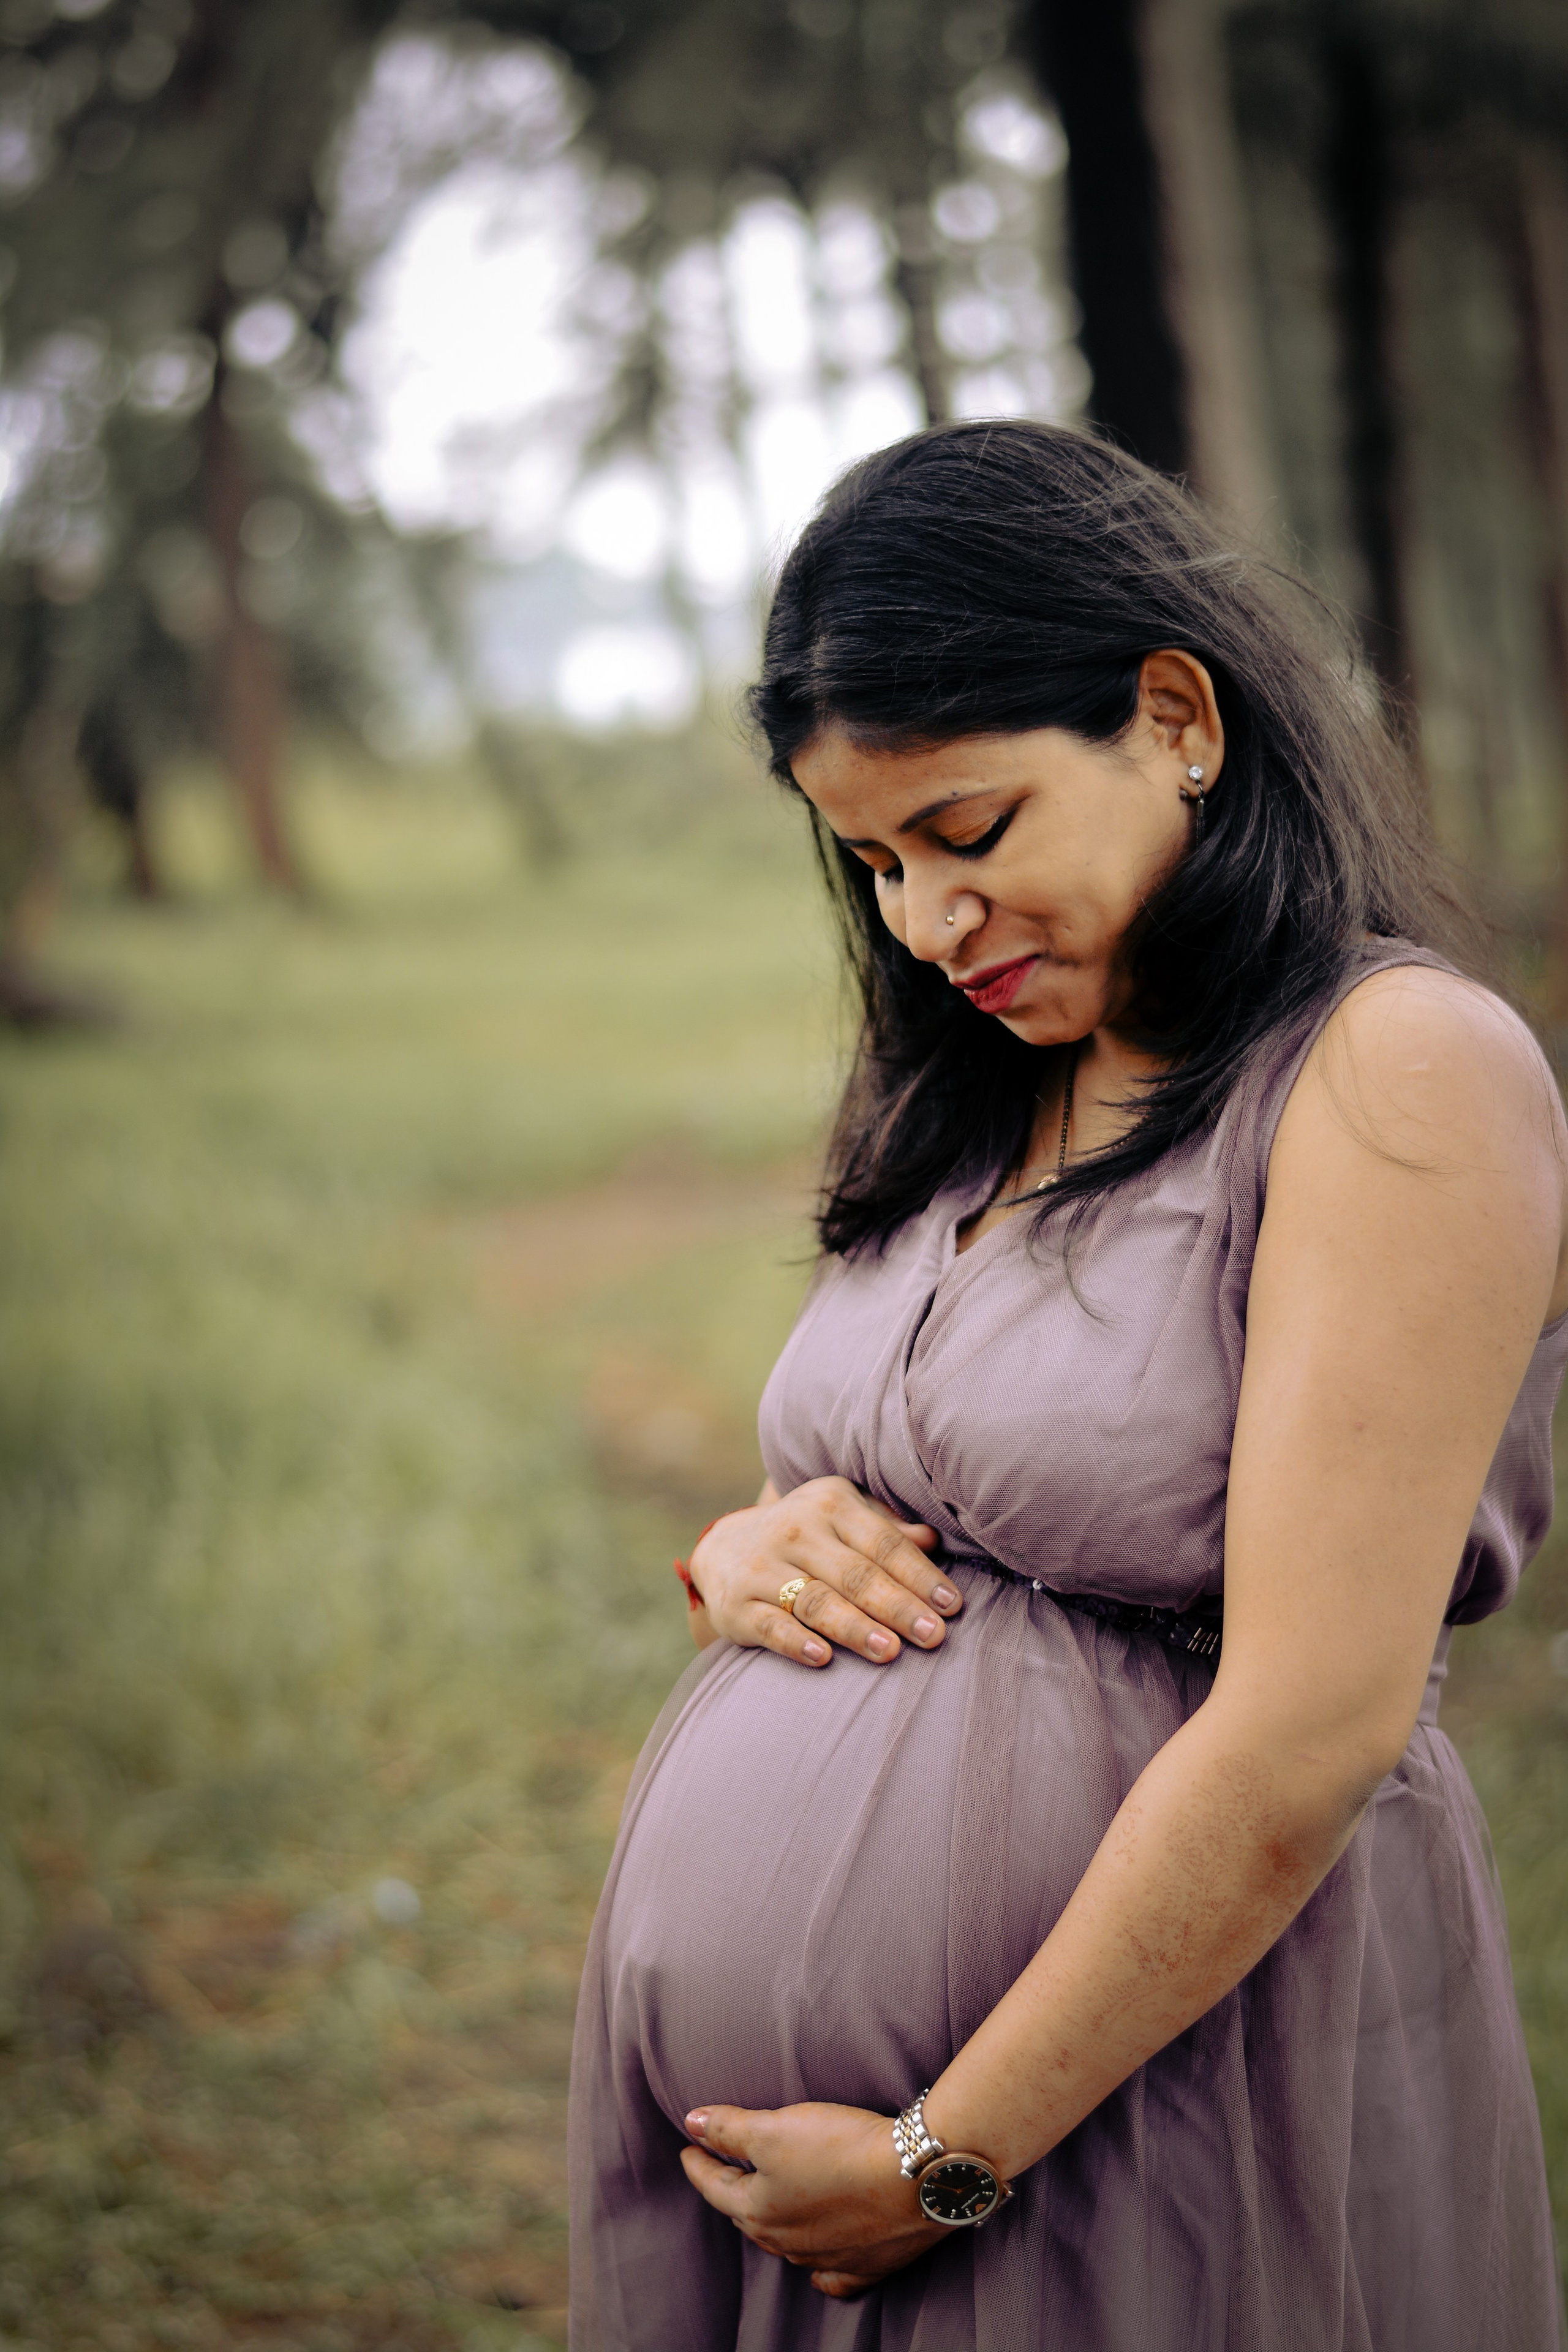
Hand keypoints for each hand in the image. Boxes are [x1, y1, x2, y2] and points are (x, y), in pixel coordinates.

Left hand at [680, 2100, 944, 2296]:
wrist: (915, 2176)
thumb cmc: (841, 2147)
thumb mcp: (774, 2127)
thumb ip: (728, 2128)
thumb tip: (691, 2123)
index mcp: (758, 2210)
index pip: (715, 2185)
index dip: (698, 2162)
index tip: (688, 2148)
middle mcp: (787, 2242)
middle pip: (748, 2216)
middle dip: (732, 2193)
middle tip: (723, 2172)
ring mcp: (827, 2260)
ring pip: (786, 2243)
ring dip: (772, 2223)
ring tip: (765, 2204)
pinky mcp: (866, 2266)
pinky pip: (832, 2277)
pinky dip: (819, 2272)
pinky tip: (817, 2271)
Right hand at [687, 1478, 960, 1669]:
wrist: (724, 1549)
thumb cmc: (807, 1539)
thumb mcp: (843, 1522)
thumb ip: (886, 1532)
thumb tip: (934, 1538)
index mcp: (830, 1504)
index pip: (883, 1543)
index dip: (919, 1575)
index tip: (952, 1606)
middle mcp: (794, 1529)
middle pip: (855, 1574)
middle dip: (897, 1606)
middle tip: (933, 1636)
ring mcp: (762, 1567)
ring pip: (816, 1600)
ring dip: (855, 1627)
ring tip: (890, 1651)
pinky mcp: (737, 1604)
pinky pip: (770, 1625)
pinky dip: (796, 1642)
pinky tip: (823, 1658)